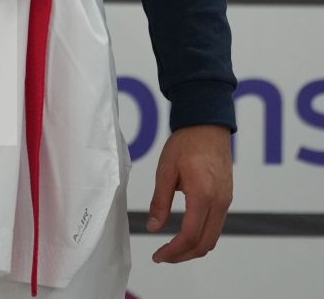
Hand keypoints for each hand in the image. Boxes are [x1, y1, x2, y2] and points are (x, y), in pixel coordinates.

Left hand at [147, 124, 232, 262]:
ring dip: (193, 247)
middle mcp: (219, 202)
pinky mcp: (226, 197)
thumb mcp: (166, 170)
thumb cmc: (186, 143)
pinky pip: (217, 225)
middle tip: (163, 255)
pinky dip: (201, 235)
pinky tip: (186, 231)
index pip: (190, 236)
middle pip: (205, 244)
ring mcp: (226, 200)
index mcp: (203, 195)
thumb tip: (153, 227)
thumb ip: (160, 201)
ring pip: (213, 238)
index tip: (158, 255)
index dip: (173, 251)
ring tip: (172, 247)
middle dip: (183, 255)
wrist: (207, 124)